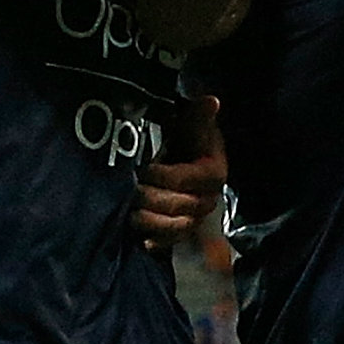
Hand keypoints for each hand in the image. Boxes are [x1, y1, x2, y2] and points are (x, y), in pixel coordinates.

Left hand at [134, 97, 224, 253]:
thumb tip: (211, 100)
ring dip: (152, 221)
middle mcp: (208, 199)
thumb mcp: (194, 125)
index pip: (186, 179)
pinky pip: (172, 242)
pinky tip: (142, 241)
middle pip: (180, 205)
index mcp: (214, 174)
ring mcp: (196, 218)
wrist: (188, 161)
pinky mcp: (183, 231)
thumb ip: (199, 116)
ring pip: (176, 227)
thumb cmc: (189, 140)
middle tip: (131, 188)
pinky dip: (157, 242)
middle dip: (152, 197)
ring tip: (130, 212)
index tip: (144, 168)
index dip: (163, 175)